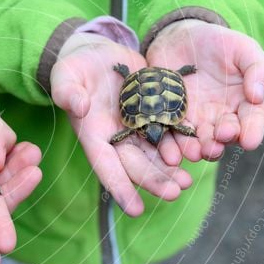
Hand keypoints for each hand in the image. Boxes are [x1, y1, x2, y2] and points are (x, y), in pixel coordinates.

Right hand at [50, 33, 192, 216]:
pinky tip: (198, 152)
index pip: (105, 164)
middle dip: (154, 180)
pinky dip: (182, 142)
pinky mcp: (155, 111)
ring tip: (188, 181)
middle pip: (136, 164)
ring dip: (171, 169)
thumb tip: (78, 107)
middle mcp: (117, 137)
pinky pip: (170, 130)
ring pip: (156, 152)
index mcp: (93, 134)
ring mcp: (138, 126)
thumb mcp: (65, 75)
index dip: (120, 186)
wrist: (97, 54)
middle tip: (175, 193)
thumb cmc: (74, 68)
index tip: (136, 210)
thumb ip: (67, 91)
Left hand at [145, 20, 263, 160]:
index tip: (250, 141)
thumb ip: (257, 69)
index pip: (252, 120)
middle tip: (217, 142)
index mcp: (244, 102)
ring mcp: (196, 120)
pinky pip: (172, 134)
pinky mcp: (172, 118)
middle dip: (221, 141)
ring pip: (198, 141)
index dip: (252, 131)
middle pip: (224, 135)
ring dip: (197, 149)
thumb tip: (257, 95)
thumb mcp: (243, 48)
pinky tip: (171, 152)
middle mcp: (221, 117)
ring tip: (196, 151)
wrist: (181, 38)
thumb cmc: (218, 43)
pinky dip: (172, 145)